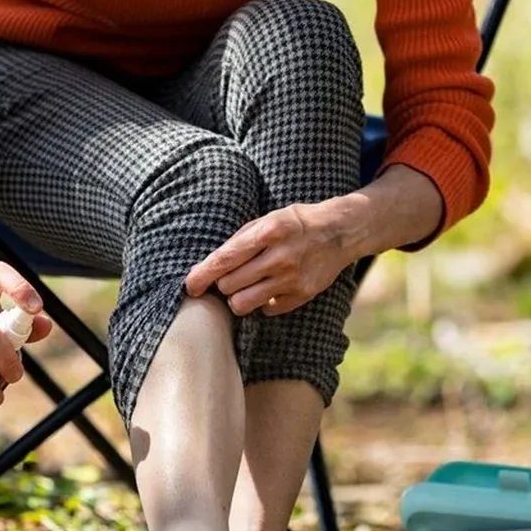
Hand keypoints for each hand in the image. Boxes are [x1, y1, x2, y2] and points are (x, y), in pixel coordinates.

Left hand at [184, 202, 359, 316]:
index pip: (225, 260)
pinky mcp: (302, 295)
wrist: (340, 232)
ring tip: (245, 287)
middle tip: (230, 277)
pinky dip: (262, 303)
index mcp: (268, 232)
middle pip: (230, 285)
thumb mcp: (268, 219)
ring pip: (243, 304)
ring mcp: (292, 279)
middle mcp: (279, 257)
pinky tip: (270, 289)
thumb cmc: (296, 223)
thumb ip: (240, 240)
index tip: (189, 287)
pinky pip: (266, 311)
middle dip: (223, 284)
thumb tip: (209, 266)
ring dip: (238, 298)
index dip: (202, 276)